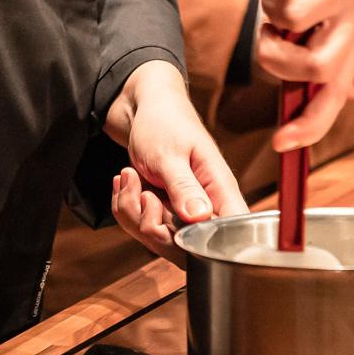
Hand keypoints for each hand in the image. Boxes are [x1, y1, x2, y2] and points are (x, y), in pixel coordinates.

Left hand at [105, 61, 246, 263]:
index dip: (201, 243)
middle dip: (151, 226)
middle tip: (142, 194)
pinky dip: (125, 206)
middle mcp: (205, 206)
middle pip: (185, 248)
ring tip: (129, 177)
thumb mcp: (169, 155)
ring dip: (132, 212)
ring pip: (157, 239)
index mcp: (219, 189)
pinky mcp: (163, 210)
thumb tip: (201, 219)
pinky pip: (141, 227)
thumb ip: (185, 188)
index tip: (172, 224)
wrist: (141, 106)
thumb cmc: (163, 122)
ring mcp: (182, 210)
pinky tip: (125, 181)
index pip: (228, 234)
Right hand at [245, 0, 353, 152]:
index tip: (282, 142)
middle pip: (317, 65)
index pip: (336, 91)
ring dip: (269, 2)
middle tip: (269, 33)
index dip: (313, 123)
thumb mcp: (293, 21)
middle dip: (278, 56)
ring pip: (289, 17)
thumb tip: (290, 124)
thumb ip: (295, 59)